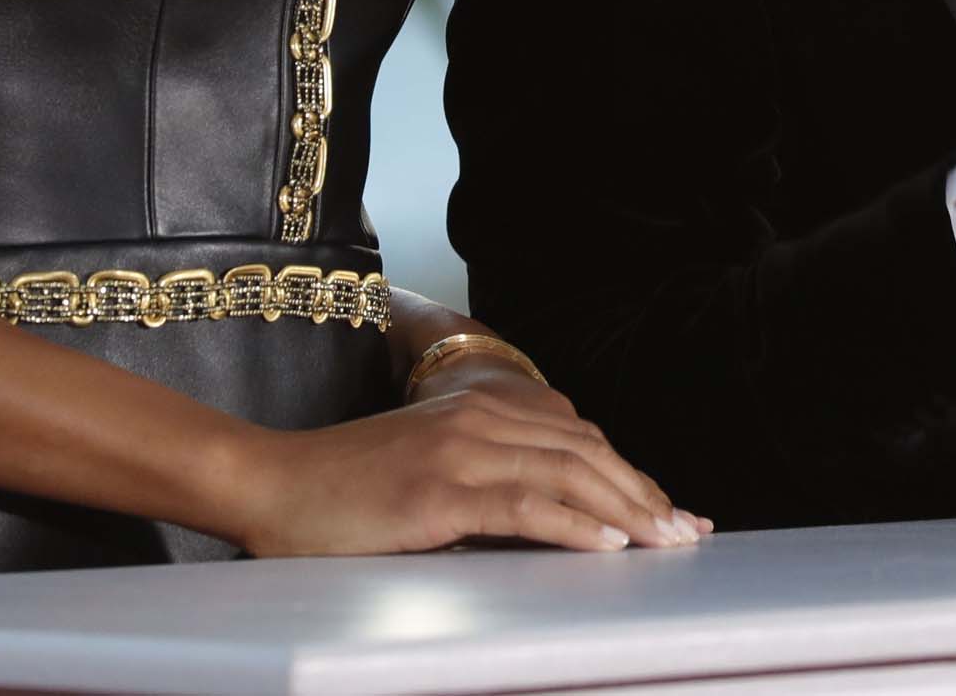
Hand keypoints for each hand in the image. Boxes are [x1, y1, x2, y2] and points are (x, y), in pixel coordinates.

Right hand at [213, 383, 708, 555]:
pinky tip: (607, 545)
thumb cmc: (344, 489)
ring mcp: (461, 452)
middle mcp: (480, 420)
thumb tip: (550, 512)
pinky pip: (525, 505)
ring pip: (569, 475)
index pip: (578, 438)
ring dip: (626, 511)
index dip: (630, 474)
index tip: (669, 509)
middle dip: (644, 494)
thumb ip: (486, 476)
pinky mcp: (439, 491)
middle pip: (587, 453)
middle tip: (686, 531)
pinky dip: (575, 525)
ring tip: (665, 541)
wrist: (270, 484)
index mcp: (481, 410)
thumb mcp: (428, 469)